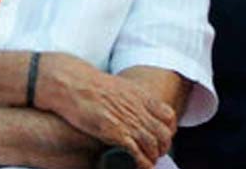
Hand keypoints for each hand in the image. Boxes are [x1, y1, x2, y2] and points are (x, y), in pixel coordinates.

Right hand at [35, 52, 174, 168]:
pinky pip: (136, 152)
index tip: (164, 137)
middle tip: (157, 153)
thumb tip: (136, 108)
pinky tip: (140, 166)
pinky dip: (142, 162)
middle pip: (164, 133)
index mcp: (141, 96)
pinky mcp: (115, 132)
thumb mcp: (120, 87)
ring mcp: (128, 121)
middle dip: (163, 147)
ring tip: (148, 162)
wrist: (75, 85)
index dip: (169, 130)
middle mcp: (138, 109)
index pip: (168, 116)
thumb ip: (132, 98)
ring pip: (153, 145)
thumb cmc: (92, 86)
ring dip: (153, 157)